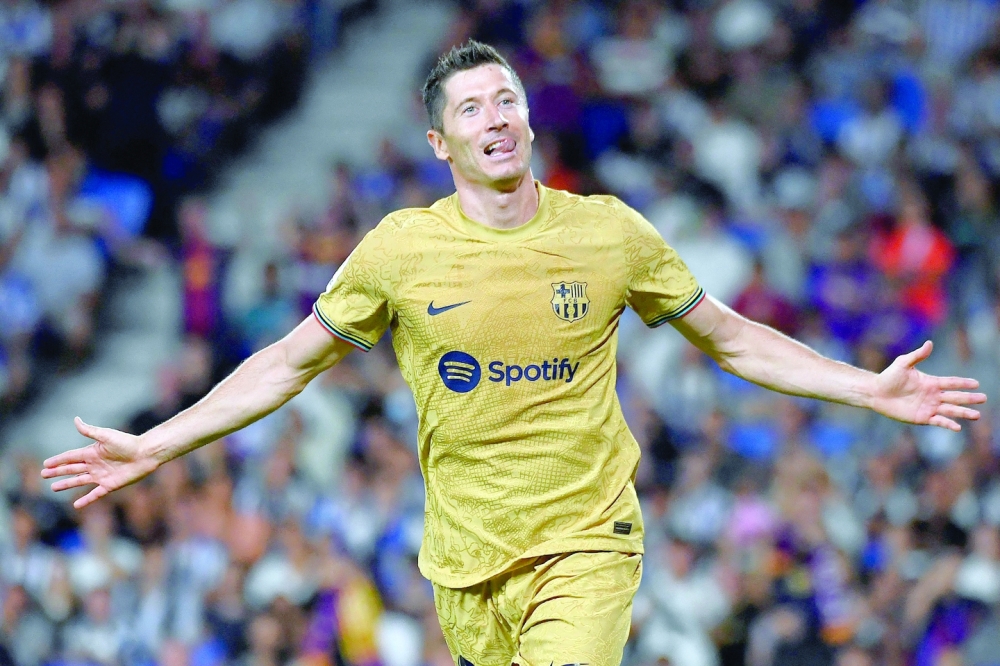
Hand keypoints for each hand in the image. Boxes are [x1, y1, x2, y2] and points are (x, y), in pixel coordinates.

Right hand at [41, 417, 159, 508]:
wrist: (145, 454)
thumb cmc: (127, 443)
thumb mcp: (106, 436)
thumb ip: (90, 431)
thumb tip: (75, 419)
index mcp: (92, 452)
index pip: (70, 457)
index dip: (57, 460)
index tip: (45, 463)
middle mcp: (95, 464)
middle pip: (71, 469)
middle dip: (57, 472)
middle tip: (43, 475)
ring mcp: (101, 475)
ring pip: (79, 481)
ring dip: (66, 484)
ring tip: (53, 487)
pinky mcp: (110, 485)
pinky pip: (95, 494)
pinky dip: (85, 500)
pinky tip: (76, 505)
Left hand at [872, 341, 986, 430]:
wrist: (875, 392)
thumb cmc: (889, 377)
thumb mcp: (903, 363)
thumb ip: (918, 355)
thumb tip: (929, 343)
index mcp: (931, 382)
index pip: (951, 382)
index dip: (964, 383)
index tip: (977, 384)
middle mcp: (933, 395)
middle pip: (955, 397)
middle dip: (969, 398)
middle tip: (983, 398)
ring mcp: (929, 407)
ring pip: (950, 410)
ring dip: (963, 412)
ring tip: (977, 415)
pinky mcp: (922, 417)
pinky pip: (938, 421)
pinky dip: (948, 424)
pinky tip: (957, 427)